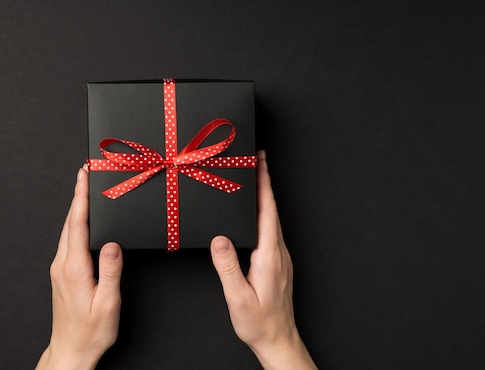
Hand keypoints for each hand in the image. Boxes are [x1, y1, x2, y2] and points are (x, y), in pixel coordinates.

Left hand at [36, 165, 122, 369]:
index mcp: (74, 268)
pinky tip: (82, 221)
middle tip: (86, 173)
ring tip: (85, 190)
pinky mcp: (61, 274)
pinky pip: (67, 241)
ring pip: (67, 230)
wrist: (70, 351)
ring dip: (76, 208)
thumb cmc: (91, 332)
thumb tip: (113, 244)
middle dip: (78, 194)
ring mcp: (59, 269)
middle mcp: (62, 264)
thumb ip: (110, 272)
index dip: (81, 196)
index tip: (83, 175)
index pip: (77, 223)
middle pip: (69, 221)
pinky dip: (75, 223)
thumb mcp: (108, 304)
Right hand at [210, 151, 316, 369]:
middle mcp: (279, 253)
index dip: (264, 185)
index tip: (260, 163)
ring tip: (254, 180)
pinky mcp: (278, 263)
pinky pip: (270, 231)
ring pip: (272, 220)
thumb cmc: (259, 322)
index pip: (267, 212)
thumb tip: (219, 239)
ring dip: (264, 197)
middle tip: (256, 161)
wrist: (278, 339)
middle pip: (271, 210)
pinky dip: (263, 214)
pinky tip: (255, 213)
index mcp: (269, 256)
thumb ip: (228, 267)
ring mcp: (280, 257)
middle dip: (264, 183)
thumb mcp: (238, 297)